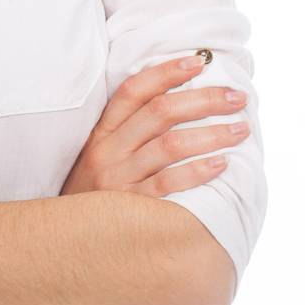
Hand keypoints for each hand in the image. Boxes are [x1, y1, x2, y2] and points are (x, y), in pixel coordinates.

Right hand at [61, 54, 249, 197]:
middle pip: (161, 112)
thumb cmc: (92, 197)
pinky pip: (169, 183)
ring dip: (212, 133)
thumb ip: (128, 135)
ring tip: (240, 129)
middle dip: (204, 100)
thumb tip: (180, 107)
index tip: (200, 62)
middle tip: (237, 97)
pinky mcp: (131, 208)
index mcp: (101, 134)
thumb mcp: (97, 159)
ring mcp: (119, 179)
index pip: (134, 91)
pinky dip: (198, 171)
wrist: (65, 243)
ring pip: (171, 145)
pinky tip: (222, 163)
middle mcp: (108, 151)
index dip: (167, 72)